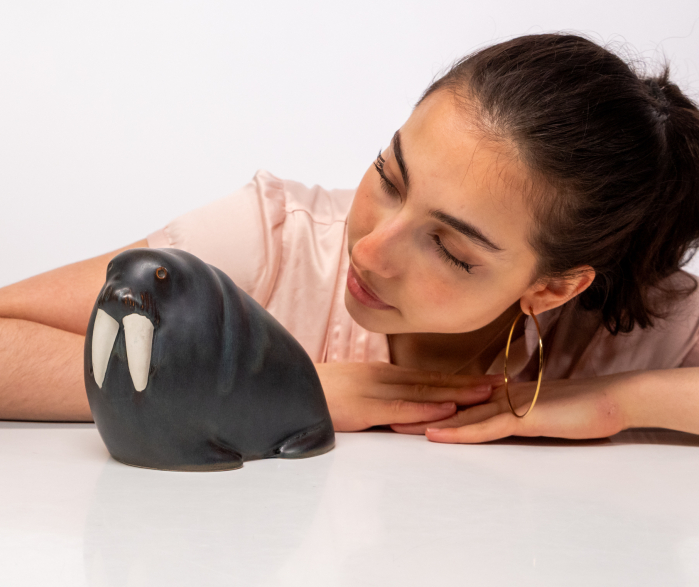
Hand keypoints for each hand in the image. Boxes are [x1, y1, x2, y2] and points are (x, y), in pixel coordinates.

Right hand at [315, 361, 504, 431]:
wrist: (281, 389)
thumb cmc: (309, 394)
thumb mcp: (345, 392)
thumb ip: (369, 396)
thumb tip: (390, 405)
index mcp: (378, 374)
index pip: (425, 376)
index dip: (457, 377)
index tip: (484, 378)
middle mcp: (381, 377)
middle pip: (433, 380)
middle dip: (469, 383)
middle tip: (503, 383)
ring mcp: (373, 390)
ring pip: (424, 391)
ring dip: (459, 392)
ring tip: (489, 394)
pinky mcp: (362, 407)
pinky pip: (400, 408)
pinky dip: (426, 408)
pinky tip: (448, 408)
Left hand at [390, 372, 639, 442]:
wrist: (613, 399)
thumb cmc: (580, 407)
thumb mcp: (537, 411)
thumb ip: (514, 412)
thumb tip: (496, 416)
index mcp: (500, 394)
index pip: (455, 398)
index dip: (427, 401)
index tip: (397, 404)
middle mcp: (498, 396)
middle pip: (449, 404)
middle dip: (416, 409)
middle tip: (382, 413)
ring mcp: (510, 406)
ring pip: (460, 415)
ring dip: (427, 421)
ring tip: (395, 425)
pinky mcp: (524, 419)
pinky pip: (486, 428)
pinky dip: (459, 432)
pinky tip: (436, 436)